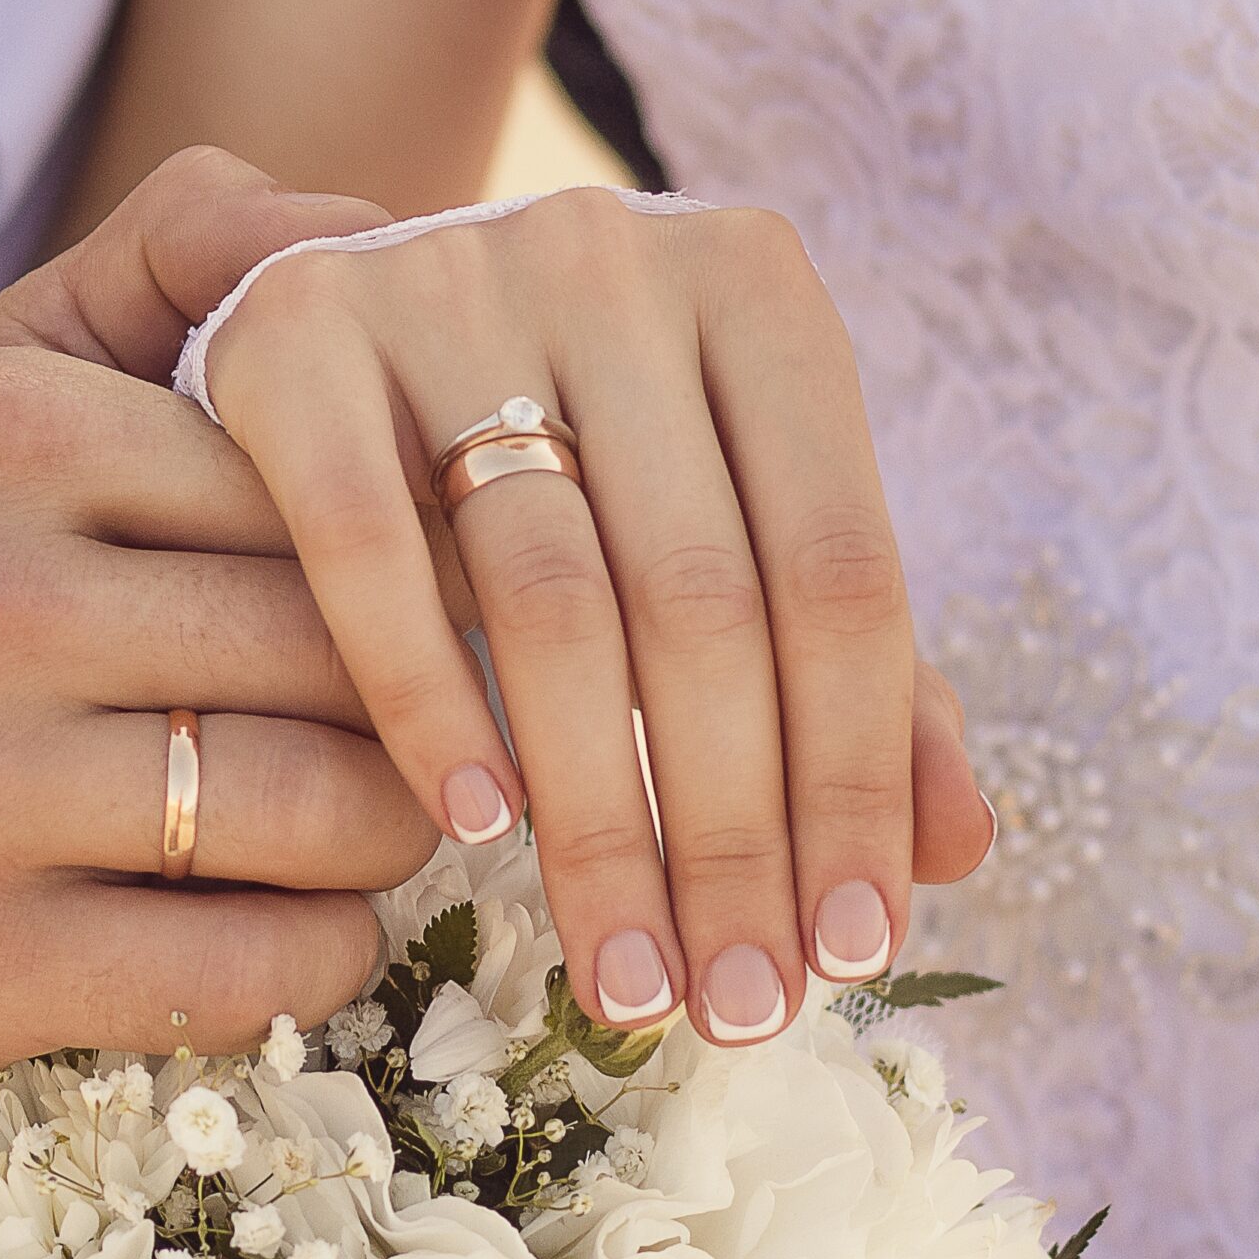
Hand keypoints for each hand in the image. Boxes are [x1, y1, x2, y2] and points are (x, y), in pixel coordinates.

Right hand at [0, 153, 992, 1046]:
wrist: (336, 295)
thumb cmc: (559, 433)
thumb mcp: (715, 509)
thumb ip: (841, 657)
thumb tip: (960, 846)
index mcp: (759, 286)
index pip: (846, 570)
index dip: (855, 779)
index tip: (848, 953)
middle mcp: (613, 252)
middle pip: (706, 599)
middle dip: (731, 833)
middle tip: (734, 1006)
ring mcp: (445, 276)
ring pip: (550, 594)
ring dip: (597, 814)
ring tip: (626, 970)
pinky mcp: (298, 329)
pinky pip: (368, 551)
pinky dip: (425, 695)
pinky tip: (472, 829)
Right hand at [0, 157, 440, 1079]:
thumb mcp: (2, 380)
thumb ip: (178, 260)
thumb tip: (374, 228)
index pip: (322, 488)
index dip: (410, 556)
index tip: (427, 603)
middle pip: (341, 649)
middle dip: (419, 700)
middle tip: (430, 725)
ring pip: (325, 809)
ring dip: (390, 832)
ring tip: (367, 820)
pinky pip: (261, 968)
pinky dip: (324, 952)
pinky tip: (290, 920)